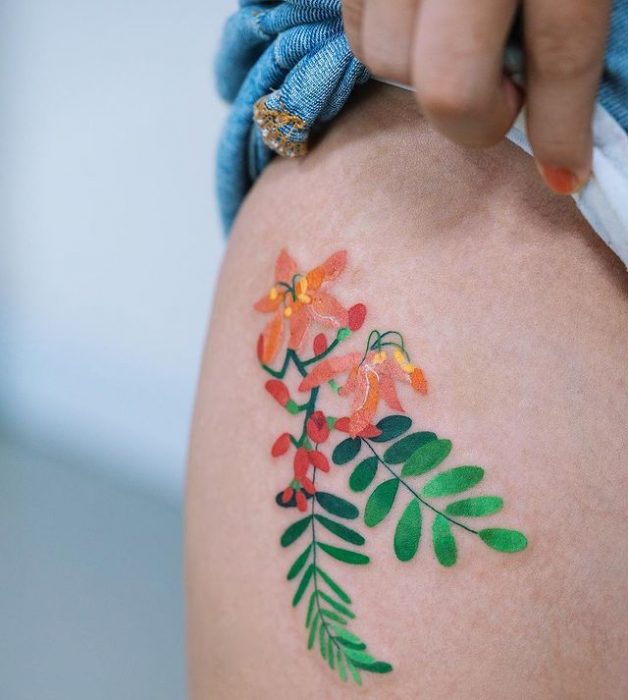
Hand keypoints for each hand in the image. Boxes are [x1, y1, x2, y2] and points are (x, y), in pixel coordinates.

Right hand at [342, 0, 610, 194]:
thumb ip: (572, 17)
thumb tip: (550, 106)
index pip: (559, 55)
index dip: (563, 130)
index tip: (565, 175)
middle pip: (449, 87)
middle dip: (476, 118)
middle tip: (500, 96)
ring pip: (388, 60)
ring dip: (424, 73)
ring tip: (457, 43)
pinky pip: (356, 30)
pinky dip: (383, 43)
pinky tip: (418, 25)